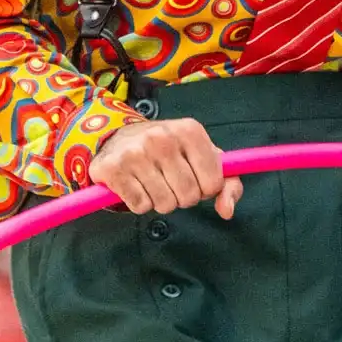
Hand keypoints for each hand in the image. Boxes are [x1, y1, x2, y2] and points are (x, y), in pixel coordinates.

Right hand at [89, 117, 242, 219]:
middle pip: (188, 196)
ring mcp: (135, 152)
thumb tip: (227, 211)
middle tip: (170, 182)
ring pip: (164, 204)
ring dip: (160, 201)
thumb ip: (227, 184)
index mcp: (189, 130)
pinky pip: (140, 206)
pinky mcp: (113, 168)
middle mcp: (161, 137)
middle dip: (182, 197)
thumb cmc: (170, 152)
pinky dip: (140, 203)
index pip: (213, 183)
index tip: (193, 177)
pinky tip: (136, 185)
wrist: (120, 139)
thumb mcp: (203, 159)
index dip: (205, 188)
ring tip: (153, 182)